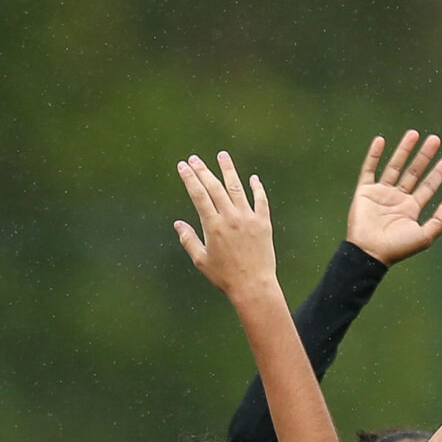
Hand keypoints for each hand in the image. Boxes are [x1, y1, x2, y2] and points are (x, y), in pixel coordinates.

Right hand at [173, 152, 278, 303]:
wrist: (253, 285)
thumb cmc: (225, 276)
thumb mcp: (201, 260)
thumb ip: (189, 240)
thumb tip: (178, 224)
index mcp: (213, 225)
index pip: (199, 195)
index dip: (190, 178)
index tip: (183, 166)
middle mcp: (230, 217)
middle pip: (215, 187)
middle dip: (203, 170)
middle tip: (195, 158)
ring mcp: (248, 218)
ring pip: (237, 188)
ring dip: (228, 170)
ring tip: (222, 155)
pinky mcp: (263, 223)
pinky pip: (260, 200)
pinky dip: (257, 188)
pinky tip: (253, 178)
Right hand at [346, 131, 441, 264]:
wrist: (369, 253)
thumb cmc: (397, 248)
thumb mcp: (424, 236)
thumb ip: (439, 220)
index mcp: (411, 208)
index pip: (427, 186)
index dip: (438, 173)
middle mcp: (397, 198)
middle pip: (413, 172)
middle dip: (424, 156)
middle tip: (435, 140)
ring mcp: (381, 193)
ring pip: (394, 166)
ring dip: (403, 150)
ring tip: (414, 134)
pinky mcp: (365, 191)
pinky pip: (369, 169)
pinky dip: (374, 155)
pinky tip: (380, 140)